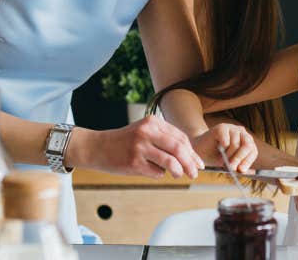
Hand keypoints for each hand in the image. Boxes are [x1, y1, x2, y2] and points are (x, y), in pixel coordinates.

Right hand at [83, 115, 203, 178]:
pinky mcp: (134, 161)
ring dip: (178, 171)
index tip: (198, 163)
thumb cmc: (124, 142)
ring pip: (170, 161)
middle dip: (190, 163)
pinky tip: (152, 172)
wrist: (98, 147)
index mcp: (153, 122)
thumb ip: (164, 139)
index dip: (192, 152)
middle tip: (195, 173)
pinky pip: (156, 172)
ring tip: (178, 175)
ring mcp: (140, 146)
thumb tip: (189, 157)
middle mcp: (147, 131)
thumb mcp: (144, 132)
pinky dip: (159, 175)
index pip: (180, 137)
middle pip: (178, 148)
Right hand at [190, 123, 257, 171]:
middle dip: (239, 158)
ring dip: (228, 155)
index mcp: (246, 141)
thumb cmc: (215, 156)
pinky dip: (222, 148)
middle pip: (248, 145)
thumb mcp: (229, 164)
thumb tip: (252, 173)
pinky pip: (226, 141)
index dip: (248, 161)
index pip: (253, 151)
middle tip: (232, 168)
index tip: (241, 170)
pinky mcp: (222, 127)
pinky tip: (218, 149)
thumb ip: (240, 167)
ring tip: (221, 160)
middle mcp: (241, 133)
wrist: (199, 150)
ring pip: (236, 144)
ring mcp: (232, 128)